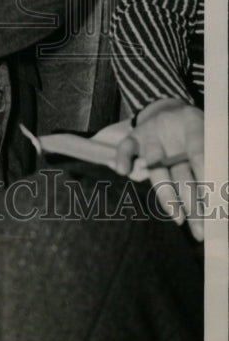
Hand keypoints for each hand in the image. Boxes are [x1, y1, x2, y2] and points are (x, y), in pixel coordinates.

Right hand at [114, 98, 204, 240]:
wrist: (172, 112)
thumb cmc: (194, 130)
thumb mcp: (209, 135)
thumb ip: (211, 157)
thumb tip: (223, 187)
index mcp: (194, 127)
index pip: (199, 153)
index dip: (206, 175)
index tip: (216, 204)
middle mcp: (172, 133)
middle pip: (181, 172)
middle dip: (192, 202)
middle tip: (201, 228)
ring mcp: (152, 137)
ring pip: (157, 168)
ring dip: (167, 195)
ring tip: (178, 218)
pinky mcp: (136, 137)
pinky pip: (127, 147)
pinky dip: (123, 157)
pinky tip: (124, 172)